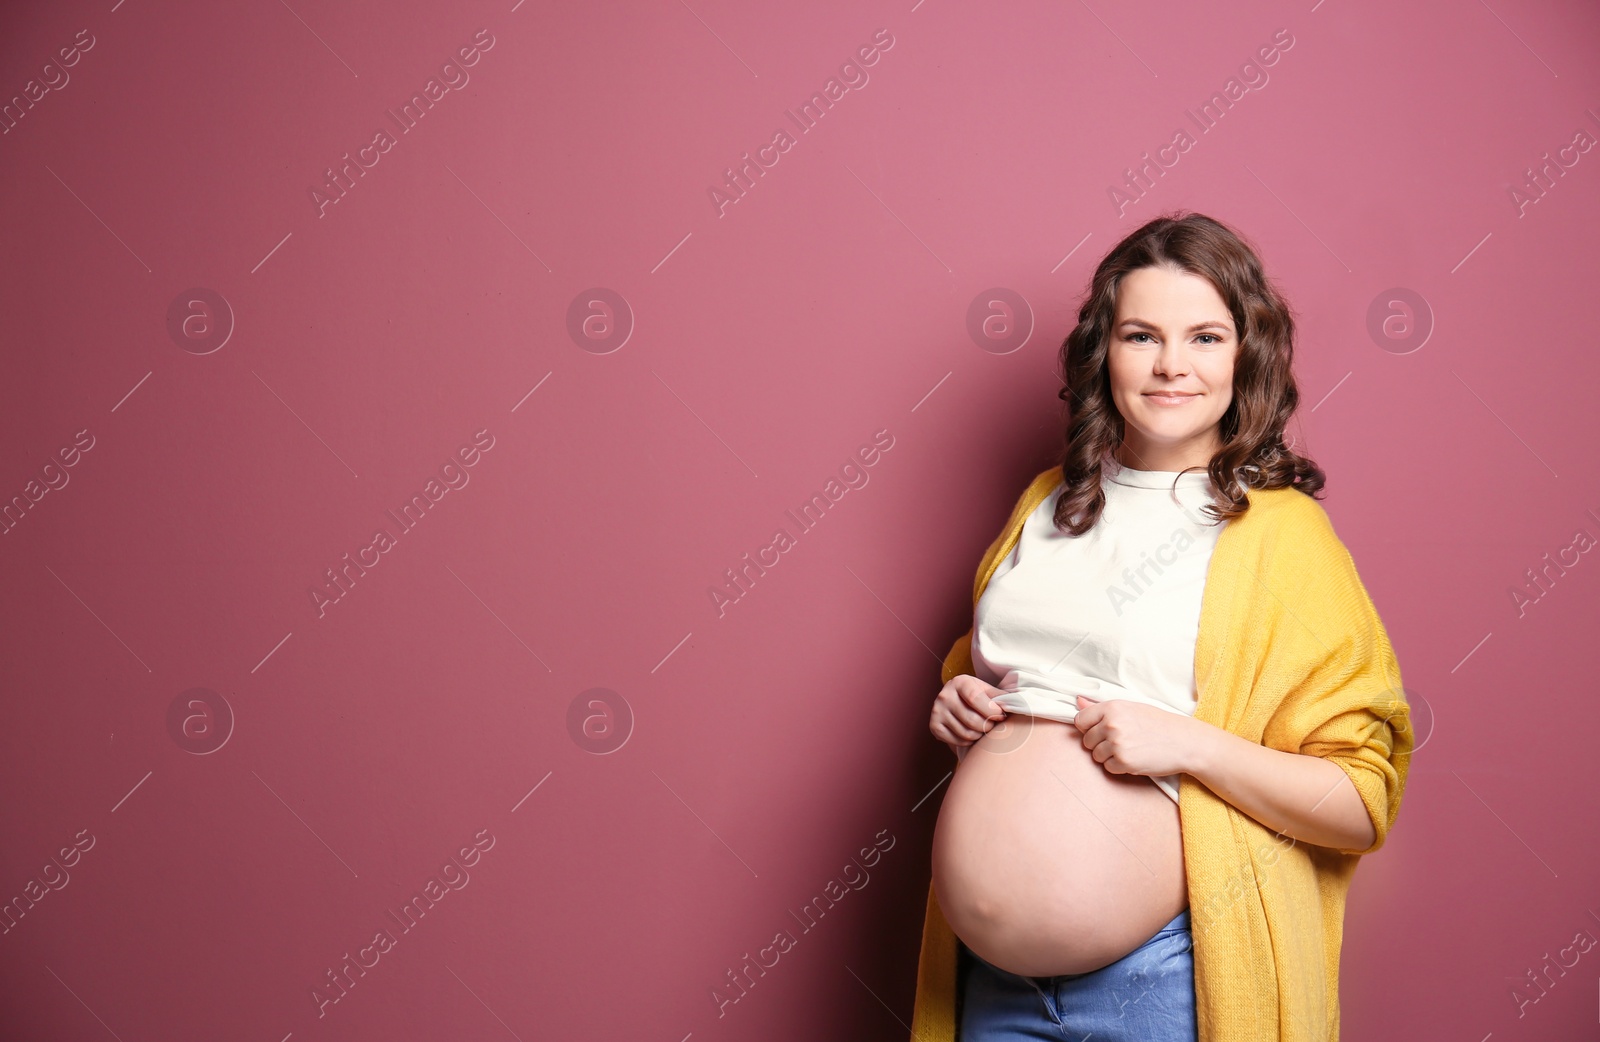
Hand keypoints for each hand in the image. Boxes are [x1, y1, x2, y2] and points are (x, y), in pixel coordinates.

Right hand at [929, 675, 1006, 754]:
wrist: (957, 702)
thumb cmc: (977, 696)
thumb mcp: (987, 691)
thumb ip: (1001, 697)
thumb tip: (1019, 705)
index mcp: (959, 682)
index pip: (975, 698)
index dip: (991, 711)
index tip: (1002, 716)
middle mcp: (944, 695)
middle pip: (972, 720)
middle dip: (988, 726)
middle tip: (994, 725)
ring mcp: (937, 711)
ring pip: (966, 733)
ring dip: (980, 735)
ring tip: (984, 729)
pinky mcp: (934, 726)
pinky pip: (957, 741)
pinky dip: (969, 741)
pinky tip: (972, 734)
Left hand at [1072, 694, 1199, 777]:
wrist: (1184, 741)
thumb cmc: (1159, 723)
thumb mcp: (1131, 708)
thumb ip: (1101, 707)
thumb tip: (1077, 701)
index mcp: (1112, 707)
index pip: (1080, 720)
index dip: (1088, 727)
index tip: (1099, 730)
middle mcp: (1111, 724)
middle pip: (1086, 740)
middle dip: (1100, 743)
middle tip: (1121, 740)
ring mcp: (1117, 744)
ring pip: (1096, 755)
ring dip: (1109, 756)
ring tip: (1129, 749)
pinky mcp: (1123, 761)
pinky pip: (1108, 768)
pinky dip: (1118, 766)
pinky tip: (1134, 758)